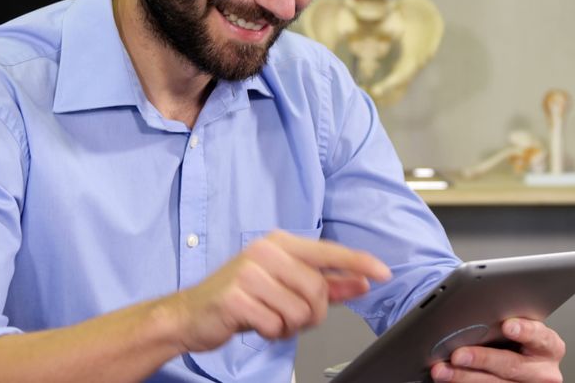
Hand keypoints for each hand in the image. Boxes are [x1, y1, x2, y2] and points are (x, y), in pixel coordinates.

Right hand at [163, 231, 391, 351]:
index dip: (358, 263)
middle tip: (290, 316)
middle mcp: (265, 251)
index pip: (329, 252)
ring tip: (269, 318)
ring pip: (299, 310)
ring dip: (289, 325)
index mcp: (280, 243)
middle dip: (311, 314)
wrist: (191, 314)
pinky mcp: (236, 296)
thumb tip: (361, 281)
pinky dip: (270, 332)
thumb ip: (326, 284)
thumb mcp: (284, 286)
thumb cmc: (240, 297)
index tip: (383, 272)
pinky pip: (275, 324)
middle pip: (317, 289)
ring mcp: (248, 272)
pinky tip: (256, 323)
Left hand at [430, 318, 565, 381]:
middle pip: (512, 365)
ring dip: (464, 377)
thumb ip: (507, 323)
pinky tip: (449, 379)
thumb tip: (476, 312)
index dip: (525, 331)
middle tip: (458, 354)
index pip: (541, 337)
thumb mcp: (520, 330)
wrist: (521, 365)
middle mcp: (543, 372)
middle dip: (482, 359)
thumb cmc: (516, 342)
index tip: (507, 326)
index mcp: (549, 347)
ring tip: (442, 370)